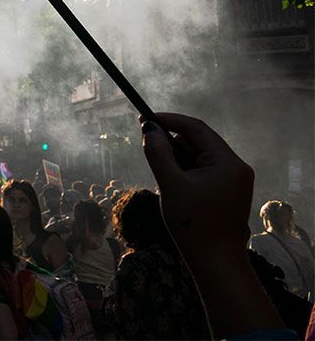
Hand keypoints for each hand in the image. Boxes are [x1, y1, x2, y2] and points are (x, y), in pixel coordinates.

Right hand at [140, 112, 253, 260]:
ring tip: (163, 177)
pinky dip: (186, 171)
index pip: (197, 129)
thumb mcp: (170, 185)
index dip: (169, 120)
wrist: (216, 262)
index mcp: (228, 163)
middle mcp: (236, 167)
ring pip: (200, 156)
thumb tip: (149, 128)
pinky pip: (205, 170)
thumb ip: (158, 153)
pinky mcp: (229, 191)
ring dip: (178, 158)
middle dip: (172, 141)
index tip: (144, 118)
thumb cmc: (193, 224)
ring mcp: (235, 180)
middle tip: (146, 143)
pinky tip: (174, 184)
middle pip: (199, 141)